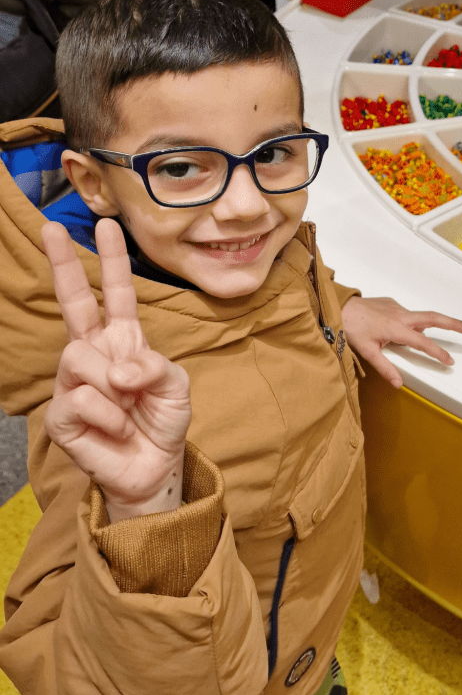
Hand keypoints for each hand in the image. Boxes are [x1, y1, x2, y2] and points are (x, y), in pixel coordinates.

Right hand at [42, 218, 191, 521]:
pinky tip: (115, 430)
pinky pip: (81, 398)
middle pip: (73, 302)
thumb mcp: (175, 386)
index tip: (106, 225)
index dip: (112, 261)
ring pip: (80, 358)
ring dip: (113, 387)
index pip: (116, 293)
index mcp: (123, 340)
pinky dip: (109, 416)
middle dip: (63, 264)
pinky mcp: (61, 414)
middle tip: (52, 227)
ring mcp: (73, 382)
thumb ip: (155, 367)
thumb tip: (118, 371)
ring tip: (127, 410)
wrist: (155, 469)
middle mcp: (94, 354)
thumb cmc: (162, 422)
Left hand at [341, 296, 461, 387]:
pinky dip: (412, 322)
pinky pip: (406, 314)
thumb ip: (385, 368)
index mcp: (396, 329)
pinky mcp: (391, 303)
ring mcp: (396, 308)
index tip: (449, 360)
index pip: (423, 343)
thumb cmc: (352, 328)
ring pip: (420, 316)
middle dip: (452, 323)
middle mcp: (400, 315)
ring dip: (434, 323)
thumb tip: (398, 383)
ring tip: (445, 329)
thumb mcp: (367, 352)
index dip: (438, 352)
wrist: (340, 307)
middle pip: (433, 318)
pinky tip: (404, 328)